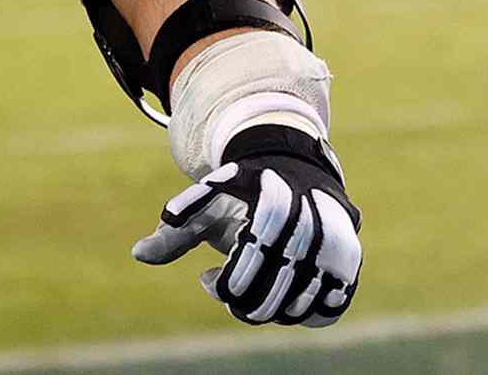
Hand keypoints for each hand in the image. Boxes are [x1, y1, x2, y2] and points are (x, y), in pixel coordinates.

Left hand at [133, 125, 361, 326]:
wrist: (298, 172)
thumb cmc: (244, 190)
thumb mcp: (207, 200)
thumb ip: (175, 229)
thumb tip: (138, 254)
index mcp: (272, 207)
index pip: (245, 271)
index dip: (223, 285)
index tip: (207, 278)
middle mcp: (311, 228)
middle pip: (269, 297)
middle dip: (240, 300)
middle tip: (226, 289)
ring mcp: (335, 251)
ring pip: (295, 310)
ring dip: (266, 307)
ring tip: (251, 285)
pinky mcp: (349, 270)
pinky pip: (323, 314)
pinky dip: (297, 314)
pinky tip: (277, 295)